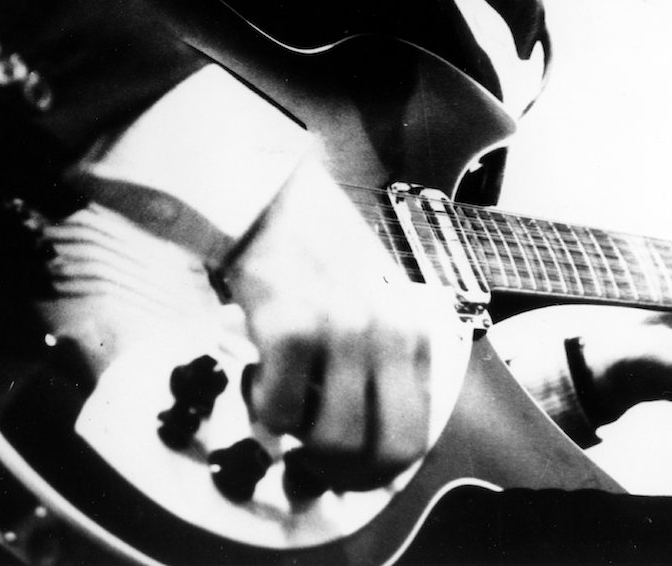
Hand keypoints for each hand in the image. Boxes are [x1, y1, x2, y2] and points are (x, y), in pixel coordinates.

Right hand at [221, 159, 444, 490]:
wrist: (268, 197)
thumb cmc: (316, 250)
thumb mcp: (373, 302)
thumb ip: (379, 364)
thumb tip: (363, 446)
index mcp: (413, 332)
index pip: (414, 439)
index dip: (375, 473)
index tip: (343, 472)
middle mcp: (386, 334)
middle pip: (380, 453)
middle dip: (339, 472)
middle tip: (306, 460)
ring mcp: (340, 332)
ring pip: (328, 442)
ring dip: (296, 440)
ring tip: (278, 401)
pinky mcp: (289, 328)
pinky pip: (277, 412)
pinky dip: (261, 410)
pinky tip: (256, 374)